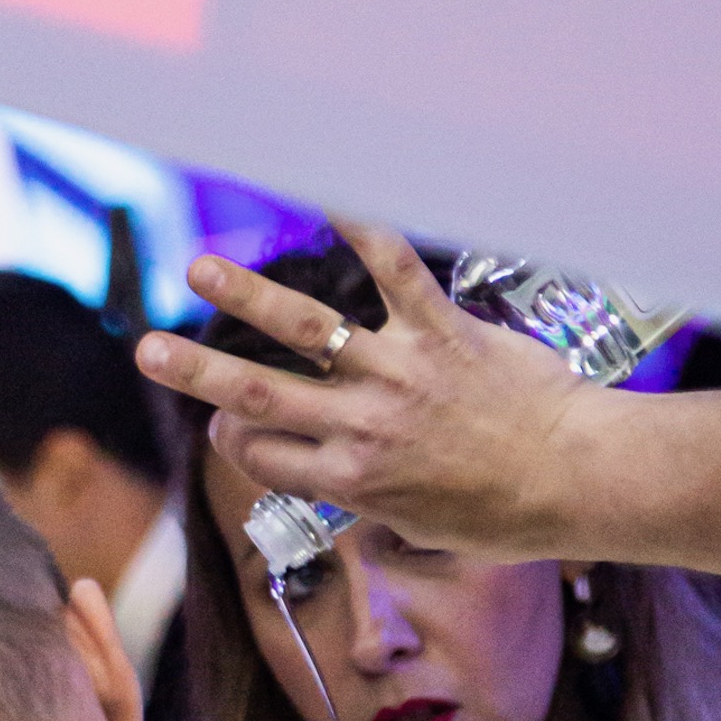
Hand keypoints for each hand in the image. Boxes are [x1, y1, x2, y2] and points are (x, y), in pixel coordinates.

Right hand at [134, 220, 594, 557]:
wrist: (574, 478)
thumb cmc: (505, 513)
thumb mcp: (420, 528)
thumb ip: (371, 505)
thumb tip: (343, 502)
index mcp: (352, 479)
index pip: (261, 453)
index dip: (233, 435)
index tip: (221, 420)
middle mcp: (363, 425)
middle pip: (259, 392)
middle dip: (194, 370)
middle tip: (147, 350)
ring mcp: (398, 374)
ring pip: (306, 329)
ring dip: (246, 296)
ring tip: (200, 269)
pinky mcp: (441, 331)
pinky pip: (395, 270)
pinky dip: (361, 225)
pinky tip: (327, 192)